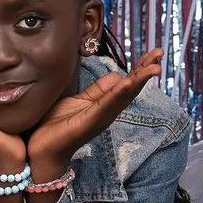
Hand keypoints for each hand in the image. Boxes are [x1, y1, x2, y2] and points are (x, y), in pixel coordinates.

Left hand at [27, 47, 163, 164]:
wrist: (42, 149)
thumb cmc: (57, 124)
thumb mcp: (79, 100)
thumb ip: (97, 90)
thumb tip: (117, 75)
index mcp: (105, 104)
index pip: (128, 82)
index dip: (140, 68)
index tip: (154, 53)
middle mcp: (107, 111)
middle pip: (131, 88)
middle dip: (145, 70)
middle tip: (160, 54)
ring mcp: (100, 118)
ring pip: (124, 96)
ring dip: (139, 81)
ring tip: (153, 67)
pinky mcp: (88, 123)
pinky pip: (105, 106)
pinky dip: (117, 94)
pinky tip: (127, 83)